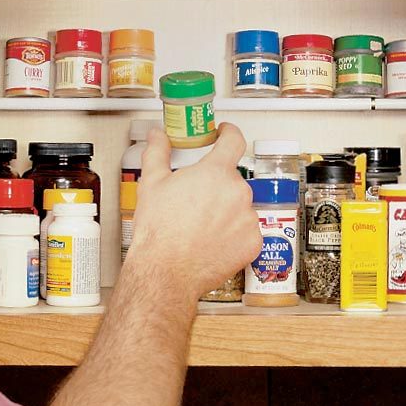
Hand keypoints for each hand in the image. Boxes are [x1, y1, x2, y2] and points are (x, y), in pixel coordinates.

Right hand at [130, 124, 261, 300]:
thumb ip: (158, 152)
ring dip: (227, 210)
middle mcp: (237, 191)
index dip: (228, 133)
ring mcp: (248, 217)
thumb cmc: (159, 231)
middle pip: (232, 178)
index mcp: (215, 172)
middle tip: (197, 198)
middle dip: (217, 184)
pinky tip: (214, 240)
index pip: (234, 140)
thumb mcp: (152, 183)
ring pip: (240, 205)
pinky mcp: (253, 241)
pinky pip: (247, 230)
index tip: (224, 134)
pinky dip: (234, 233)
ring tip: (202, 225)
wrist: (165, 272)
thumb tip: (158, 136)